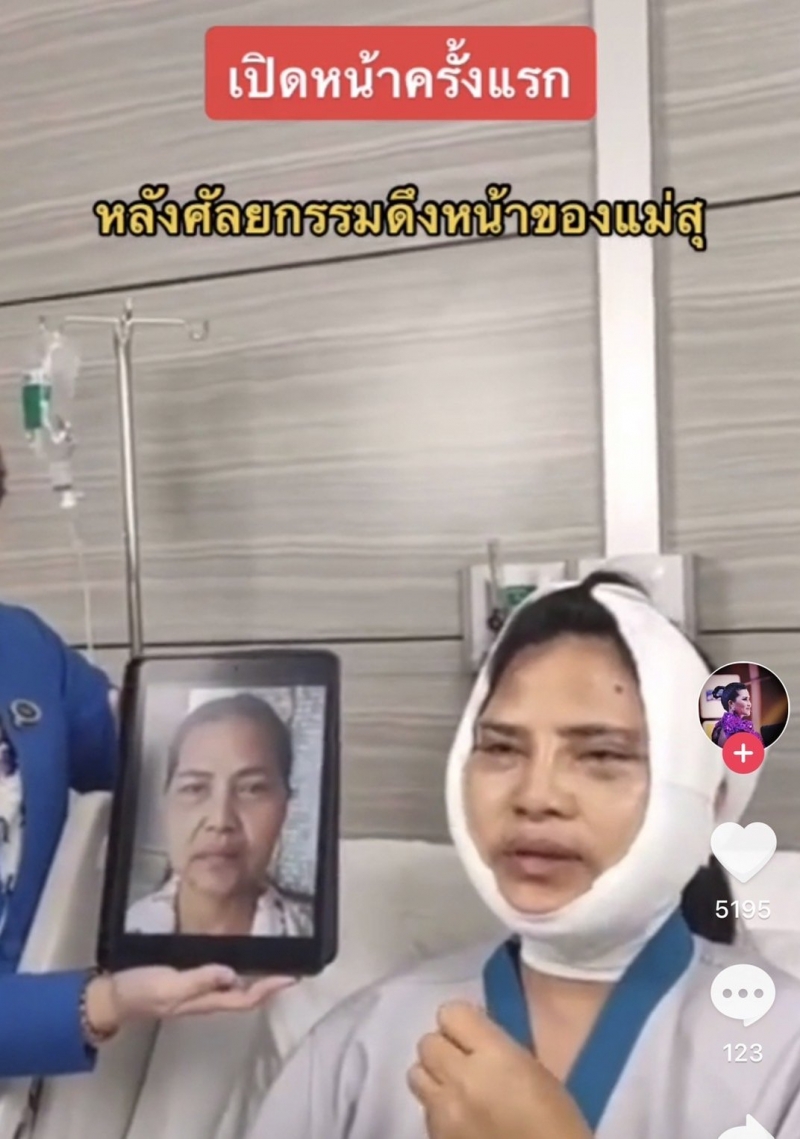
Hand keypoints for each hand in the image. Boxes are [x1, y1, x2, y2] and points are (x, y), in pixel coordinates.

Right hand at [85, 966, 294, 1036]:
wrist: (114, 996)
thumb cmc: (141, 990)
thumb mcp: (169, 984)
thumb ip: (199, 980)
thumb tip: (231, 974)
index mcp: (205, 1000)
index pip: (246, 998)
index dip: (270, 989)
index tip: (292, 977)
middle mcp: (206, 998)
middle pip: (245, 995)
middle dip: (268, 984)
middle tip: (289, 968)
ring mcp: (197, 991)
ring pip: (234, 988)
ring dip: (254, 978)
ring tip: (271, 962)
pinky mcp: (187, 982)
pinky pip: (219, 978)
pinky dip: (234, 970)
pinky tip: (235, 958)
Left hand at [408, 1001, 591, 1138]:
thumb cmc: (557, 1126)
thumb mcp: (536, 1074)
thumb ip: (499, 1049)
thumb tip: (476, 1038)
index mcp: (495, 1056)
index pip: (451, 1013)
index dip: (461, 1021)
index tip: (473, 1033)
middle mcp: (461, 1079)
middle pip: (427, 1042)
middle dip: (444, 1048)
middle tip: (464, 1062)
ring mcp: (444, 1113)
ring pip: (415, 1075)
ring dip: (434, 1077)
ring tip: (456, 1090)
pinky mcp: (435, 1138)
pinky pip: (425, 1111)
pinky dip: (437, 1110)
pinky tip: (460, 1119)